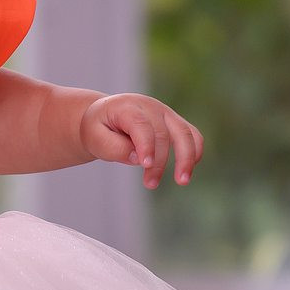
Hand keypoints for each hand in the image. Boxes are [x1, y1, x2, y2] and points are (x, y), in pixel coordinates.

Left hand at [78, 93, 203, 188]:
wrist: (105, 117)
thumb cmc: (99, 128)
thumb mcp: (95, 137)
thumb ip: (114, 147)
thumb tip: (138, 158)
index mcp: (126, 106)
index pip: (140, 124)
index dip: (146, 144)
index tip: (145, 165)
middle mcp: (149, 106)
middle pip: (162, 134)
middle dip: (158, 162)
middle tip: (149, 184)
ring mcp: (165, 113)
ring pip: (185, 133)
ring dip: (186, 158)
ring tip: (182, 181)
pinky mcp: (175, 123)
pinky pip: (193, 136)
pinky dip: (195, 152)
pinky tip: (186, 171)